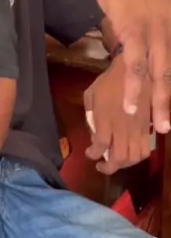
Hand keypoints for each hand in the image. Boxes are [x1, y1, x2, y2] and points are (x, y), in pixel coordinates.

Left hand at [84, 55, 151, 174]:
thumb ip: (91, 115)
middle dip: (109, 167)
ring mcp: (138, 128)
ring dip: (124, 164)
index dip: (94, 154)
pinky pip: (146, 149)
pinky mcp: (148, 126)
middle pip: (120, 158)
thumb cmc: (108, 81)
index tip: (89, 154)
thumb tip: (94, 133)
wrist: (134, 69)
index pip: (101, 146)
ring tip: (116, 161)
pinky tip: (130, 152)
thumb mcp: (91, 94)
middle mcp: (123, 127)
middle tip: (102, 166)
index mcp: (106, 119)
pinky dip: (138, 156)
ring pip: (135, 157)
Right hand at [93, 0, 170, 134]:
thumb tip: (151, 43)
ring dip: (158, 102)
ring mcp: (154, 28)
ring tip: (159, 126)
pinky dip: (135, 89)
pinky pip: (136, 66)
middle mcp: (170, 25)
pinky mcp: (134, 31)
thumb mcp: (153, 0)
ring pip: (159, 74)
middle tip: (170, 126)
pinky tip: (132, 106)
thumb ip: (157, 22)